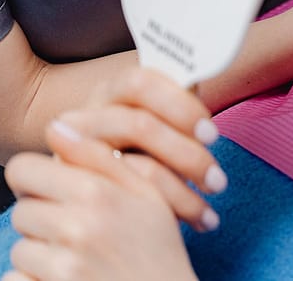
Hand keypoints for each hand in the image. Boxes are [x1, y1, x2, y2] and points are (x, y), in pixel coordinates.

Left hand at [3, 121, 197, 280]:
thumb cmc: (159, 250)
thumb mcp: (146, 194)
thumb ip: (99, 158)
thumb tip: (56, 126)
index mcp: (98, 192)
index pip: (23, 169)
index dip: (34, 178)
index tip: (52, 189)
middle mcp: (77, 225)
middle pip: (21, 210)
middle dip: (43, 219)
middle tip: (74, 229)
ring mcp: (63, 264)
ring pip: (20, 247)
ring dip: (41, 253)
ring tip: (78, 257)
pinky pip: (17, 278)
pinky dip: (36, 280)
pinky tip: (70, 279)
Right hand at [49, 68, 226, 230]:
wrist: (92, 193)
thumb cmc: (150, 148)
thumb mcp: (165, 121)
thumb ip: (182, 105)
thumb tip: (217, 68)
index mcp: (114, 91)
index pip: (140, 83)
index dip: (179, 105)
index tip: (212, 135)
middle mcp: (88, 116)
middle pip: (137, 125)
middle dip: (186, 154)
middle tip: (218, 182)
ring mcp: (75, 155)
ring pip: (129, 168)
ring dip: (180, 194)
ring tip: (210, 215)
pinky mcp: (76, 191)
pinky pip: (120, 203)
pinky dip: (166, 214)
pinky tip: (194, 223)